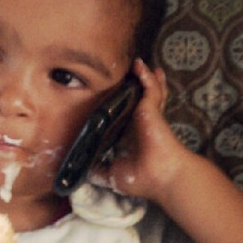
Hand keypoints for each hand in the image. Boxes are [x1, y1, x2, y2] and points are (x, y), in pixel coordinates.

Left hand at [89, 58, 188, 201]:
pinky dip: (146, 77)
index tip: (111, 97)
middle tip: (126, 75)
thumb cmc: (142, 178)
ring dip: (144, 77)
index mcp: (132, 137)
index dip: (122, 106)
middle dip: (135, 87)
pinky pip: (150, 88)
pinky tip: (140, 66)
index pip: (127, 116)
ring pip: (148, 91)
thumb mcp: (112, 175)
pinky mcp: (152, 109)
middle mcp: (141, 124)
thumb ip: (98, 170)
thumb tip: (82, 169)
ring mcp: (148, 115)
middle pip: (139, 100)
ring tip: (137, 64)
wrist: (160, 177)